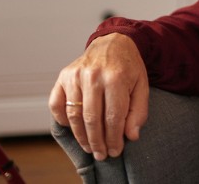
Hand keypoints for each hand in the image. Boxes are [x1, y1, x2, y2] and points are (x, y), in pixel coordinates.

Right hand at [49, 33, 149, 160]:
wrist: (113, 43)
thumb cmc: (128, 67)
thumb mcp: (142, 86)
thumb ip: (138, 111)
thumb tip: (131, 136)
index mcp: (116, 78)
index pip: (113, 118)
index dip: (113, 139)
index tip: (115, 151)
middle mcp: (93, 76)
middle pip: (92, 119)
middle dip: (97, 142)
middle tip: (101, 154)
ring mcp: (75, 75)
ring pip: (74, 115)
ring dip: (81, 136)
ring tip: (89, 147)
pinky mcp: (63, 76)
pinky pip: (56, 104)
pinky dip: (61, 119)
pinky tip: (72, 127)